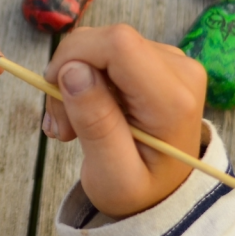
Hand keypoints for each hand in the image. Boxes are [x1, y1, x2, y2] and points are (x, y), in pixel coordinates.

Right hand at [42, 25, 205, 218]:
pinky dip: (87, 78)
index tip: (54, 93)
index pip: (118, 44)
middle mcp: (180, 71)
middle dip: (69, 74)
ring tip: (72, 126)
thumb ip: (95, 123)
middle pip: (106, 40)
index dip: (74, 56)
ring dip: (75, 80)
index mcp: (172, 101)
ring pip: (102, 44)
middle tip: (62, 126)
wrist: (164, 195)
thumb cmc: (139, 191)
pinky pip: (108, 51)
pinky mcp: (158, 59)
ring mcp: (172, 61)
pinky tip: (87, 112)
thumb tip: (72, 69)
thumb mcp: (112, 176)